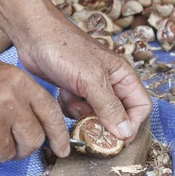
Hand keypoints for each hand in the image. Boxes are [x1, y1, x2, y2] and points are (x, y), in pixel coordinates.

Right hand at [0, 48, 69, 163]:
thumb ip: (20, 95)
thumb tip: (36, 123)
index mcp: (20, 82)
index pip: (51, 114)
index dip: (59, 135)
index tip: (62, 150)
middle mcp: (10, 101)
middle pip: (33, 140)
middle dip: (23, 149)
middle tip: (10, 145)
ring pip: (7, 154)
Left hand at [16, 10, 151, 141]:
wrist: (33, 35)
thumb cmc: (65, 49)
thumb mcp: (91, 80)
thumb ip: (110, 107)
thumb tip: (125, 132)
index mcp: (123, 75)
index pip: (141, 106)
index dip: (133, 124)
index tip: (118, 140)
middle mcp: (111, 83)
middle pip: (119, 115)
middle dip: (105, 123)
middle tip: (90, 128)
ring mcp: (91, 87)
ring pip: (97, 115)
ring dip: (85, 116)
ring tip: (73, 103)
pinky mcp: (74, 90)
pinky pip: (79, 110)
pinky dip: (71, 108)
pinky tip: (63, 96)